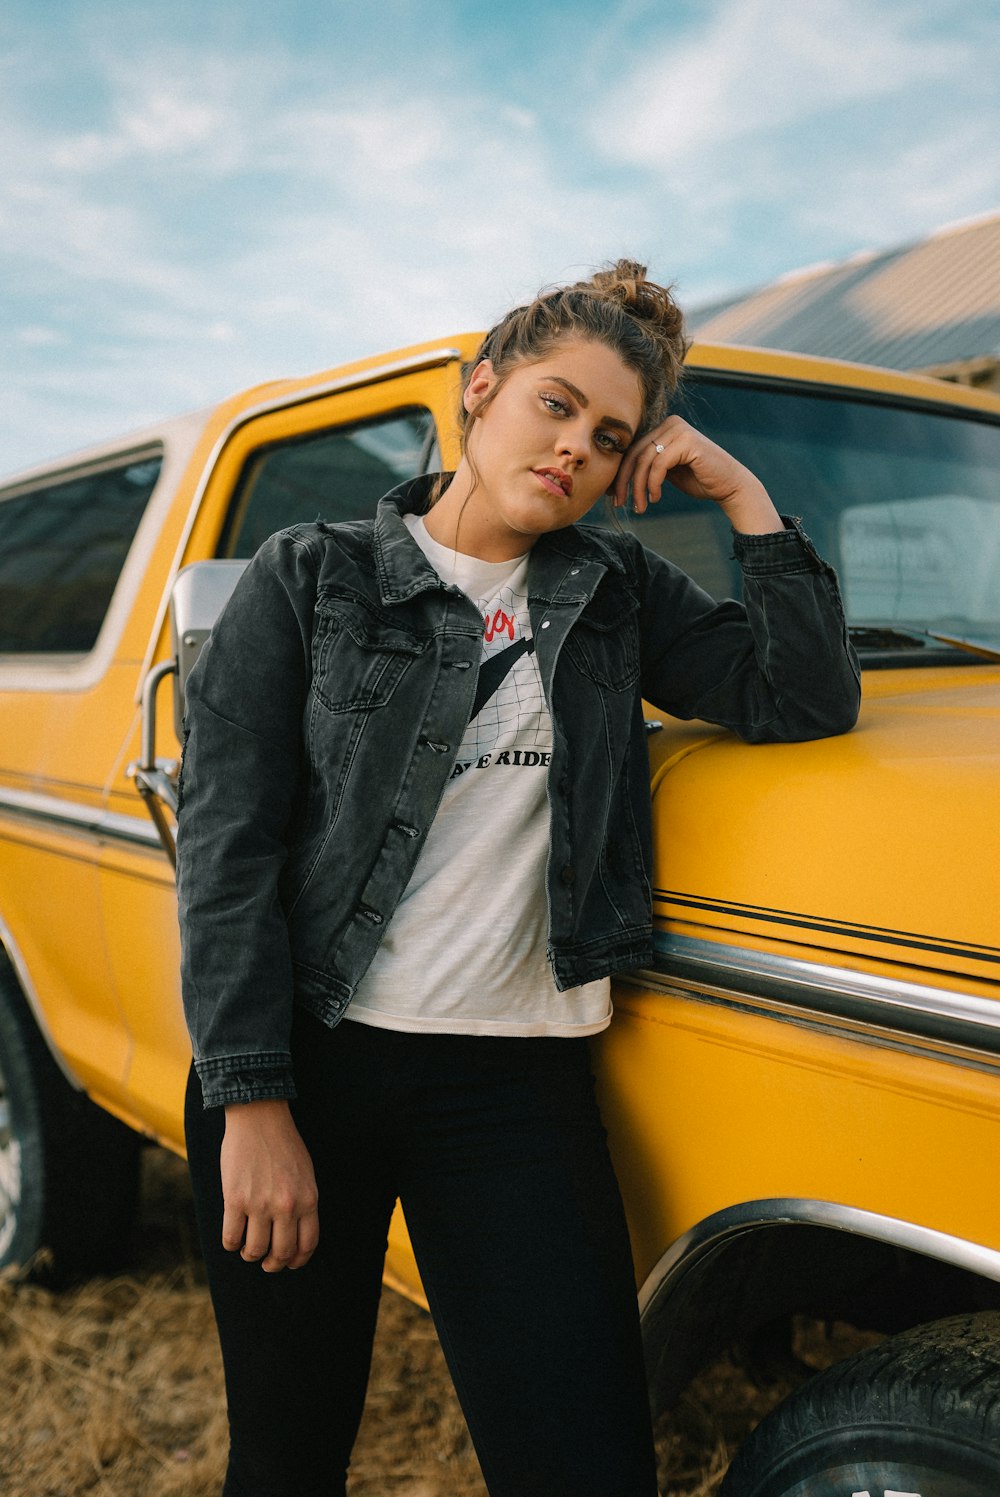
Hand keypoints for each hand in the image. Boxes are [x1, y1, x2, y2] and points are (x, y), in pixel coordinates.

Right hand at [220, 1099, 318, 1271]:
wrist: (259, 1116)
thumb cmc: (283, 1143)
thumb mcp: (305, 1173)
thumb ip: (303, 1202)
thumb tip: (295, 1232)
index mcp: (308, 1199)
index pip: (307, 1244)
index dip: (297, 1260)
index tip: (289, 1263)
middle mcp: (286, 1206)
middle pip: (281, 1253)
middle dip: (273, 1264)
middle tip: (266, 1262)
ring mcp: (259, 1204)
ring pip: (255, 1250)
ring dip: (250, 1255)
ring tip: (248, 1249)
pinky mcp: (234, 1200)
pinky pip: (231, 1238)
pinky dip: (231, 1244)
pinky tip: (232, 1238)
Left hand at [612, 415, 783, 533]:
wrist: (730, 486)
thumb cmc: (699, 480)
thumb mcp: (667, 472)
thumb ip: (648, 467)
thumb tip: (617, 475)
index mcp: (664, 428)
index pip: (633, 449)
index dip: (620, 472)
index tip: (612, 495)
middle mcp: (671, 423)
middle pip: (635, 453)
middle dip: (624, 481)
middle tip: (619, 503)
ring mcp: (679, 430)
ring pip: (644, 460)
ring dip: (637, 487)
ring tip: (640, 507)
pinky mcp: (687, 441)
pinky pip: (659, 464)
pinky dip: (653, 483)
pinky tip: (655, 498)